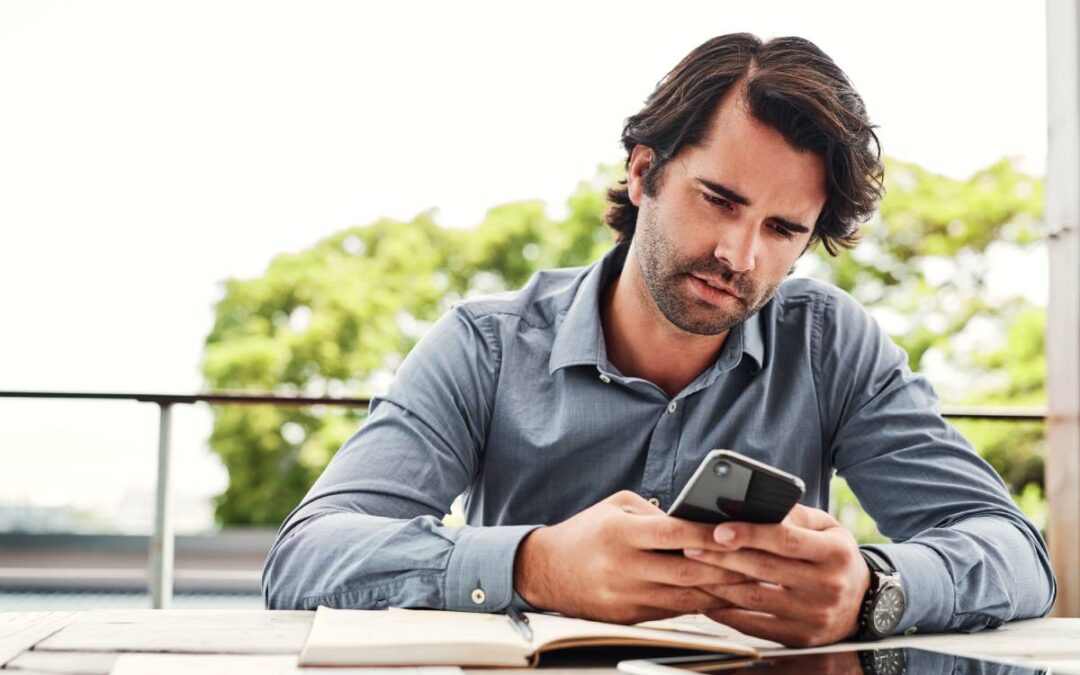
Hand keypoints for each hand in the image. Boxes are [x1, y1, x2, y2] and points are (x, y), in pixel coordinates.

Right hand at [513, 491, 747, 623]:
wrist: (546, 571)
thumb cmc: (586, 532)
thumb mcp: (615, 507)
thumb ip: (655, 513)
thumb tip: (697, 520)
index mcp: (620, 533)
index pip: (672, 533)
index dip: (708, 534)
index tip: (739, 532)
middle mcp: (623, 567)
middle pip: (686, 570)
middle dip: (727, 568)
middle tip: (760, 564)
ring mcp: (625, 596)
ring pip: (685, 596)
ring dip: (721, 591)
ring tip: (753, 584)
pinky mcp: (628, 617)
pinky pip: (673, 611)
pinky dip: (701, 604)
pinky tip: (724, 598)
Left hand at [686, 504, 869, 646]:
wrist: (861, 603)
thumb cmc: (833, 556)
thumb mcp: (826, 528)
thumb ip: (794, 515)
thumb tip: (754, 507)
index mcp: (835, 553)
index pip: (786, 540)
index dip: (750, 533)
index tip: (717, 530)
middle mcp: (828, 586)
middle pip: (764, 568)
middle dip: (722, 556)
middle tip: (691, 545)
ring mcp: (813, 615)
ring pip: (754, 598)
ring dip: (717, 583)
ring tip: (693, 568)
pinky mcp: (799, 636)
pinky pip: (753, 625)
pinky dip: (726, 611)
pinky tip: (706, 597)